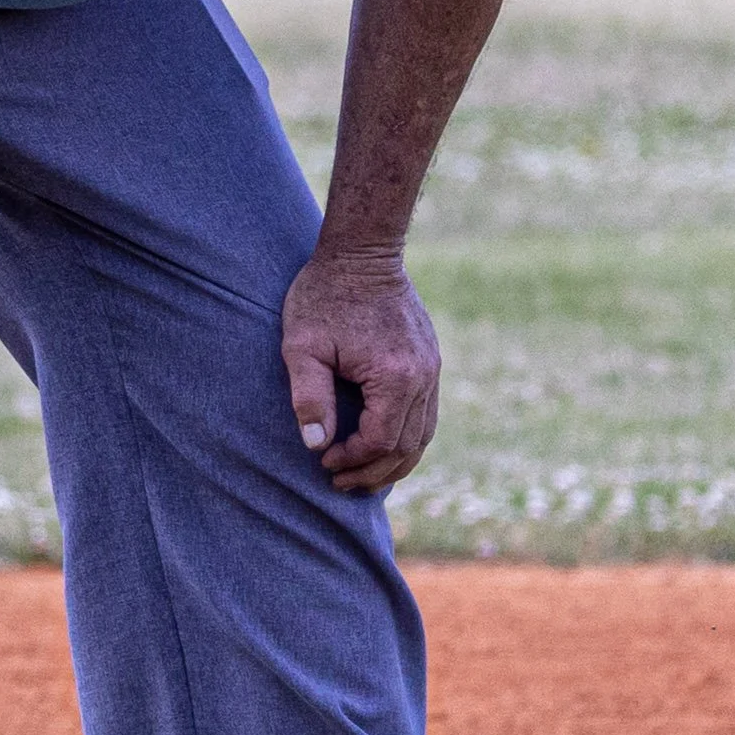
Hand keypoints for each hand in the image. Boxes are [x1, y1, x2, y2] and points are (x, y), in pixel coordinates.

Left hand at [281, 245, 440, 494]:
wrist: (362, 252)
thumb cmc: (324, 295)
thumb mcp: (302, 345)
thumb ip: (309, 397)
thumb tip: (316, 445)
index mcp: (395, 376)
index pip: (380, 442)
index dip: (352, 461)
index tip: (323, 462)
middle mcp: (423, 377)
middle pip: (407, 447)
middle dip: (373, 472)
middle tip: (340, 482)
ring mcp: (432, 368)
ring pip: (424, 436)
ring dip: (394, 462)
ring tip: (363, 476)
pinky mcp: (431, 361)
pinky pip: (427, 415)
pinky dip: (407, 439)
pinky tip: (382, 446)